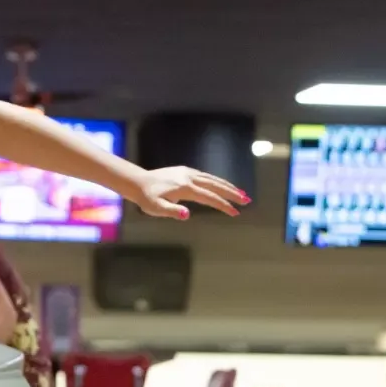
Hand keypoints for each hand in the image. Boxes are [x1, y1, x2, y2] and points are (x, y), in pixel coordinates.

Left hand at [129, 166, 248, 219]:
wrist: (138, 182)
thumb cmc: (146, 198)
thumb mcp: (156, 208)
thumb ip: (171, 211)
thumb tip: (186, 215)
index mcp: (185, 188)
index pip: (210, 198)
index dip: (223, 205)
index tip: (235, 213)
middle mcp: (189, 178)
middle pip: (216, 185)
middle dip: (232, 193)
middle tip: (247, 200)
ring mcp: (188, 173)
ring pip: (212, 179)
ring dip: (227, 186)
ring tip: (240, 193)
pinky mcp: (185, 171)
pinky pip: (206, 176)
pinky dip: (217, 181)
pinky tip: (222, 186)